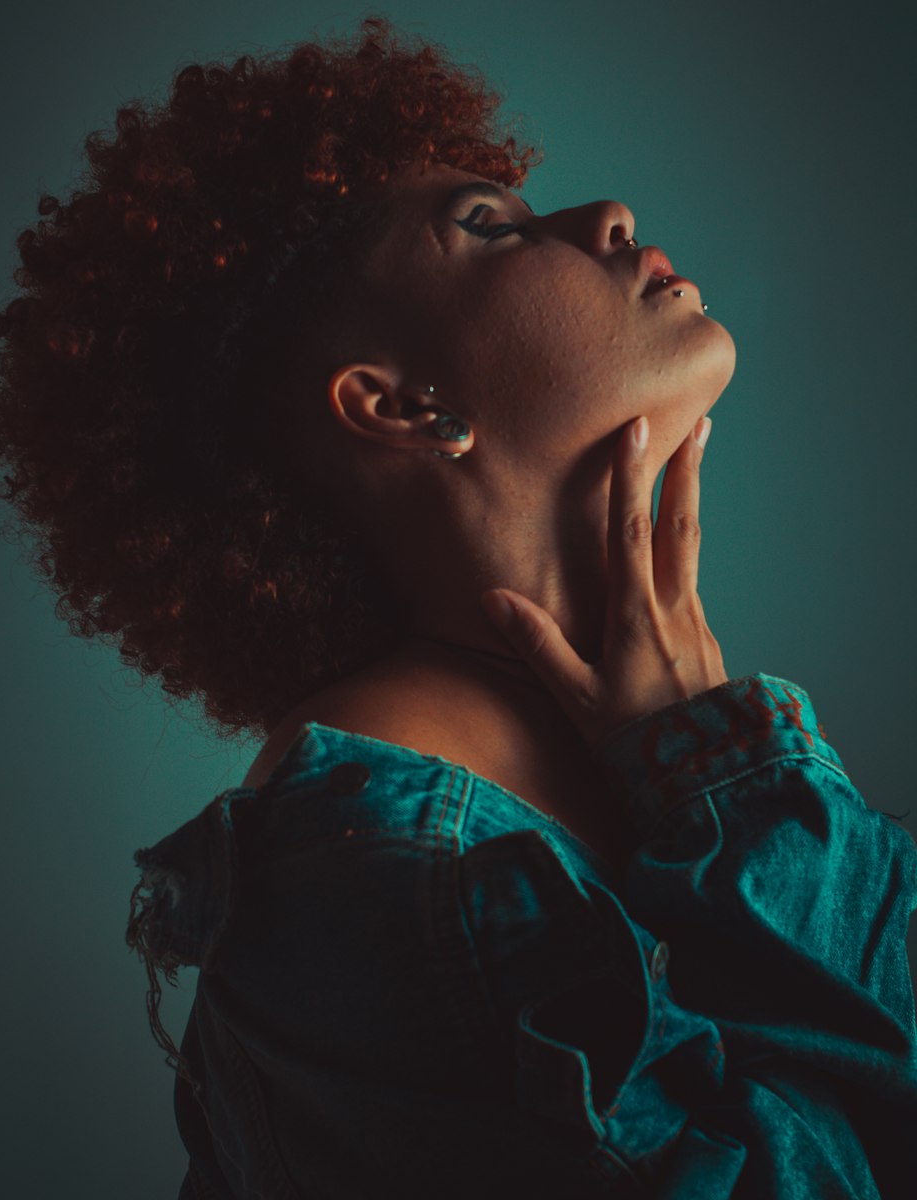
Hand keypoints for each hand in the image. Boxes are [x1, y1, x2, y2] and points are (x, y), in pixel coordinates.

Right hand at [480, 416, 727, 749]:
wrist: (706, 777)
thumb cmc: (634, 742)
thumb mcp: (577, 700)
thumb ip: (538, 646)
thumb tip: (493, 598)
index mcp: (637, 616)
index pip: (631, 532)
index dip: (632, 477)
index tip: (639, 429)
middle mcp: (674, 608)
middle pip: (679, 525)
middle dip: (686, 471)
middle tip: (701, 422)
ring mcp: (696, 622)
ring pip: (692, 547)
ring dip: (691, 499)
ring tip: (698, 460)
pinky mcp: (706, 639)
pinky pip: (692, 578)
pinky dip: (686, 544)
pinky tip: (679, 541)